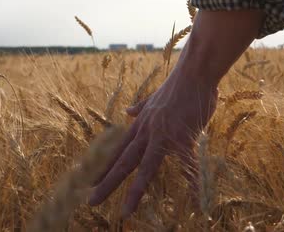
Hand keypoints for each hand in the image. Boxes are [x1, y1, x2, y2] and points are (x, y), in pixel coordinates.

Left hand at [88, 9, 262, 216]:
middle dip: (106, 182)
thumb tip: (127, 110)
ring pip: (145, 167)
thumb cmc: (179, 85)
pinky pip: (187, 166)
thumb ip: (141, 107)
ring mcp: (163, 135)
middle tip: (91, 201)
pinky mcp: (183, 137)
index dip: (103, 165)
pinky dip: (192, 185)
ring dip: (135, 190)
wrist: (194, 72)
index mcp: (140, 124)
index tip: (88, 180)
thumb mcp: (153, 97)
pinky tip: (196, 202)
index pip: (117, 149)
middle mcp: (147, 131)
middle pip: (123, 161)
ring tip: (126, 211)